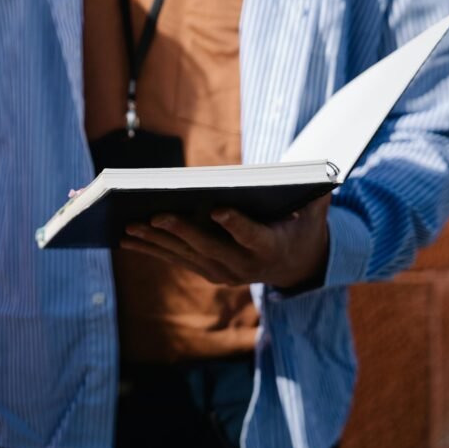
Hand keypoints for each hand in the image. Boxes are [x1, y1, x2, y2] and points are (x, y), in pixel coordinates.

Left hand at [121, 194, 331, 289]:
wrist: (296, 265)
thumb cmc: (302, 226)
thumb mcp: (314, 212)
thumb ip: (316, 195)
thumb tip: (320, 175)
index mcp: (269, 247)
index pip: (251, 235)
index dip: (236, 224)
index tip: (218, 209)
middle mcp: (244, 266)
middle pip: (210, 247)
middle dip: (182, 231)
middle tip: (156, 215)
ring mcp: (223, 272)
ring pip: (186, 256)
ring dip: (156, 242)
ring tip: (130, 226)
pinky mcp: (208, 272)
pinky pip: (177, 260)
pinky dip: (152, 249)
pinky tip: (128, 239)